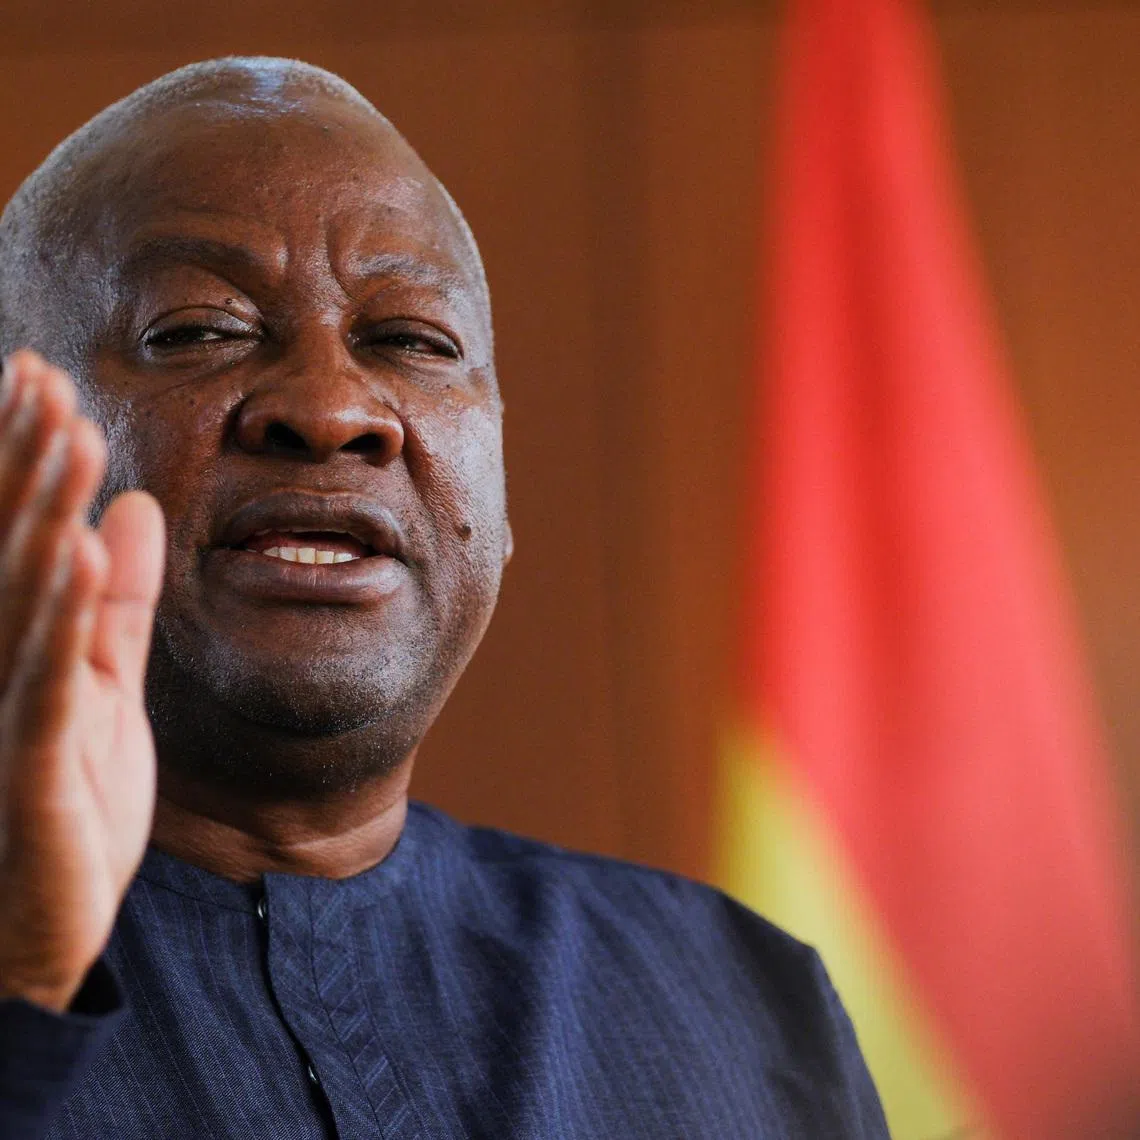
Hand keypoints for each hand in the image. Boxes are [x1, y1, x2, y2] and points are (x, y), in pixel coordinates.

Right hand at [0, 350, 163, 1011]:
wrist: (38, 933)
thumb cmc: (66, 807)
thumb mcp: (106, 685)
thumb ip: (119, 603)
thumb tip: (134, 511)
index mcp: (16, 648)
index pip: (14, 538)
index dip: (23, 459)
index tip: (38, 379)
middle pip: (7, 550)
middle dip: (24, 462)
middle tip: (40, 376)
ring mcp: (4, 716)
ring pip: (23, 598)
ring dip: (43, 512)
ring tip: (68, 434)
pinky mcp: (30, 770)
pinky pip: (47, 682)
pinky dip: (65, 615)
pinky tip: (82, 551)